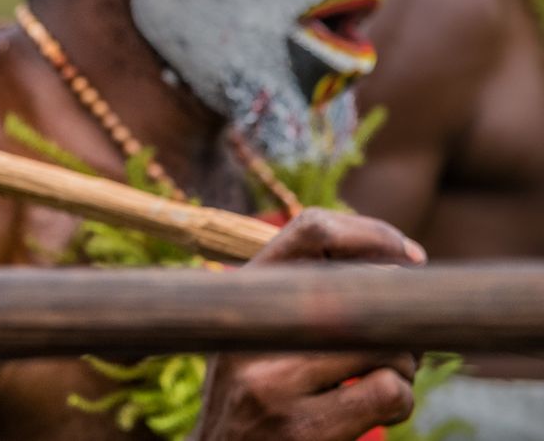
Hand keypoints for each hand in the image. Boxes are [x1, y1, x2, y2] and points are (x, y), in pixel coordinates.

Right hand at [194, 210, 424, 440]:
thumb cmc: (253, 396)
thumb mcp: (252, 336)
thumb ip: (296, 297)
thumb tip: (399, 266)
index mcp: (239, 294)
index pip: (311, 229)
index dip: (373, 234)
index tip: (410, 258)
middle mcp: (250, 330)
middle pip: (364, 291)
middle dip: (402, 315)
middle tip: (405, 340)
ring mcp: (272, 381)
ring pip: (385, 346)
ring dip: (404, 366)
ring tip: (380, 381)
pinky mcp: (303, 429)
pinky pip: (389, 392)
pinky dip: (400, 401)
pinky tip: (377, 413)